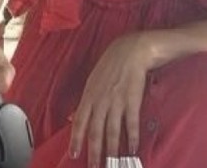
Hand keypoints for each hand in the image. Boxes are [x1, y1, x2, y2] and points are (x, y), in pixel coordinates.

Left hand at [69, 32, 152, 166]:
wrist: (131, 50)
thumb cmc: (111, 66)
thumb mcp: (92, 82)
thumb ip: (85, 102)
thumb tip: (74, 118)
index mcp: (89, 96)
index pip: (80, 122)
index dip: (77, 140)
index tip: (74, 155)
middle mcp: (100, 100)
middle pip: (95, 131)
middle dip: (94, 151)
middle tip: (93, 166)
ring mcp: (116, 101)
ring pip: (112, 130)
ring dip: (111, 150)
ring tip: (111, 163)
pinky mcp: (132, 100)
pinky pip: (131, 123)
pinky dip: (131, 137)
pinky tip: (132, 149)